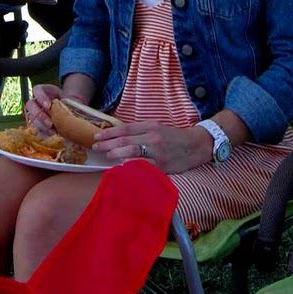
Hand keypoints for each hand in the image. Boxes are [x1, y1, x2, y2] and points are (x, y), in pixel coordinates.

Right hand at [25, 83, 64, 134]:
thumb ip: (65, 101)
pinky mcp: (36, 123)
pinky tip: (51, 135)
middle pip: (31, 105)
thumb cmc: (68, 102)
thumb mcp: (68, 98)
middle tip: (50, 123)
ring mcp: (34, 113)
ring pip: (32, 118)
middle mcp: (36, 101)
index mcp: (43, 91)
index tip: (48, 105)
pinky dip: (43, 133)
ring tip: (53, 132)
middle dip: (40, 115)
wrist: (70, 110)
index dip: (41, 98)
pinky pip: (35, 129)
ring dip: (41, 126)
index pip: (37, 90)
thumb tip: (64, 109)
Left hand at [93, 121, 212, 173]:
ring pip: (133, 152)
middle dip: (108, 144)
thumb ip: (140, 131)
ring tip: (107, 155)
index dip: (109, 132)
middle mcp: (153, 137)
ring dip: (117, 154)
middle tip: (96, 146)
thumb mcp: (157, 127)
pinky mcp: (163, 165)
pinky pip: (144, 166)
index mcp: (150, 126)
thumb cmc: (174, 136)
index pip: (125, 129)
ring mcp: (157, 152)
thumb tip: (118, 138)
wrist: (196, 145)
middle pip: (126, 140)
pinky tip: (123, 168)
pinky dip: (132, 166)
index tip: (97, 135)